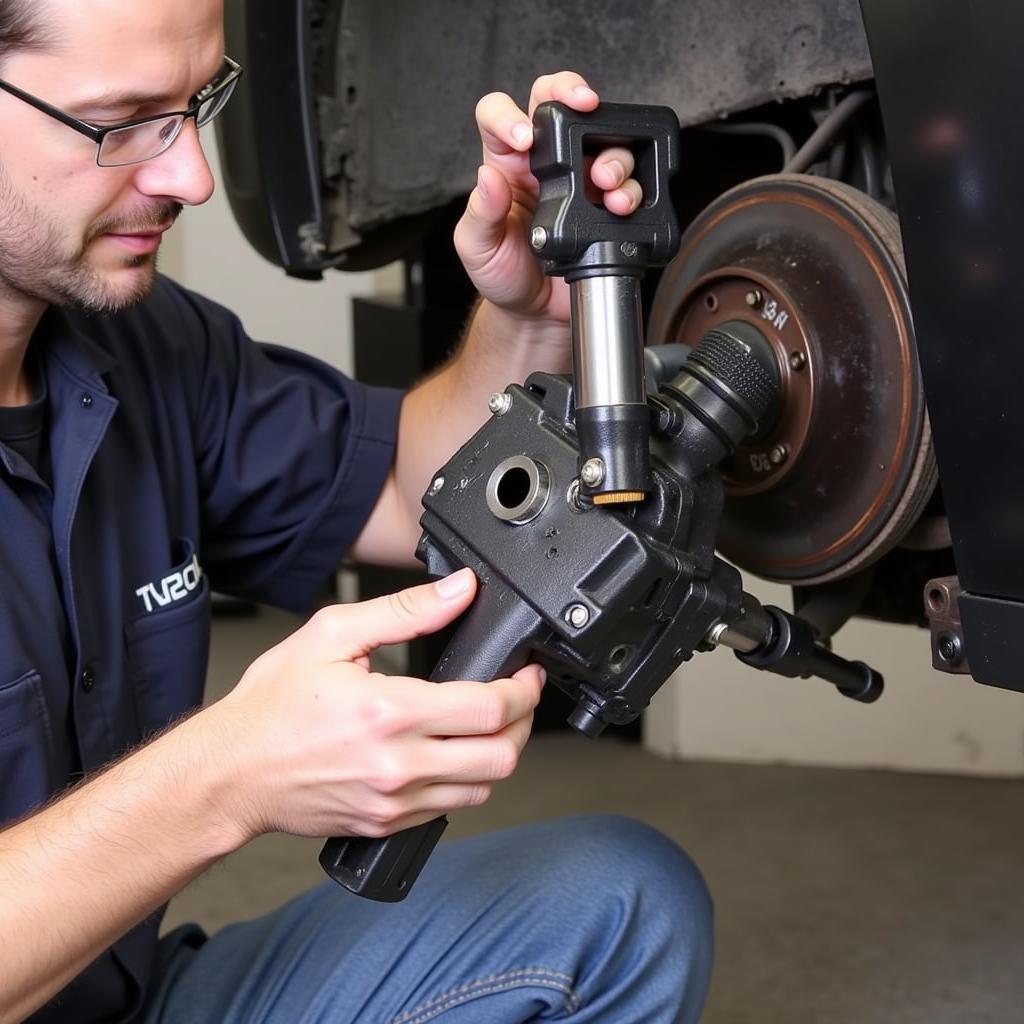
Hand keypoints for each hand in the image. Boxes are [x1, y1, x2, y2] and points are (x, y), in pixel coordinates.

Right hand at [209, 569, 542, 840]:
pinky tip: (452, 752)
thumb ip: (405, 611)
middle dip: (523, 721)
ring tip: (488, 724)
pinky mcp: (387, 824)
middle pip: (502, 755)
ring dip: (498, 752)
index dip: (523, 688)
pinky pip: (451, 807)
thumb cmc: (272, 706)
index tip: (526, 674)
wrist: (230, 773)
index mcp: (390, 712)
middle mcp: (398, 765)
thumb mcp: (333, 635)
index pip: (489, 708)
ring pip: (484, 786)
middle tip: (518, 697)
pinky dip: (465, 779)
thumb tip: (458, 590)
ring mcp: (395, 802)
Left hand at [455, 70, 642, 324]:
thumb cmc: (503, 277)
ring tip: (607, 185)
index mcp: (505, 166)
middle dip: (573, 94)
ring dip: (613, 156)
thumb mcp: (476, 249)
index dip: (509, 115)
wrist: (536, 314)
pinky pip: (628, 183)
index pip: (498, 115)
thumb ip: (479, 214)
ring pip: (604, 141)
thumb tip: (487, 177)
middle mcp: (544, 166)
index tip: (524, 137)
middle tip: (586, 106)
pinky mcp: (606, 205)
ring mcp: (580, 182)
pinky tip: (622, 208)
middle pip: (557, 104)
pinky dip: (633, 190)